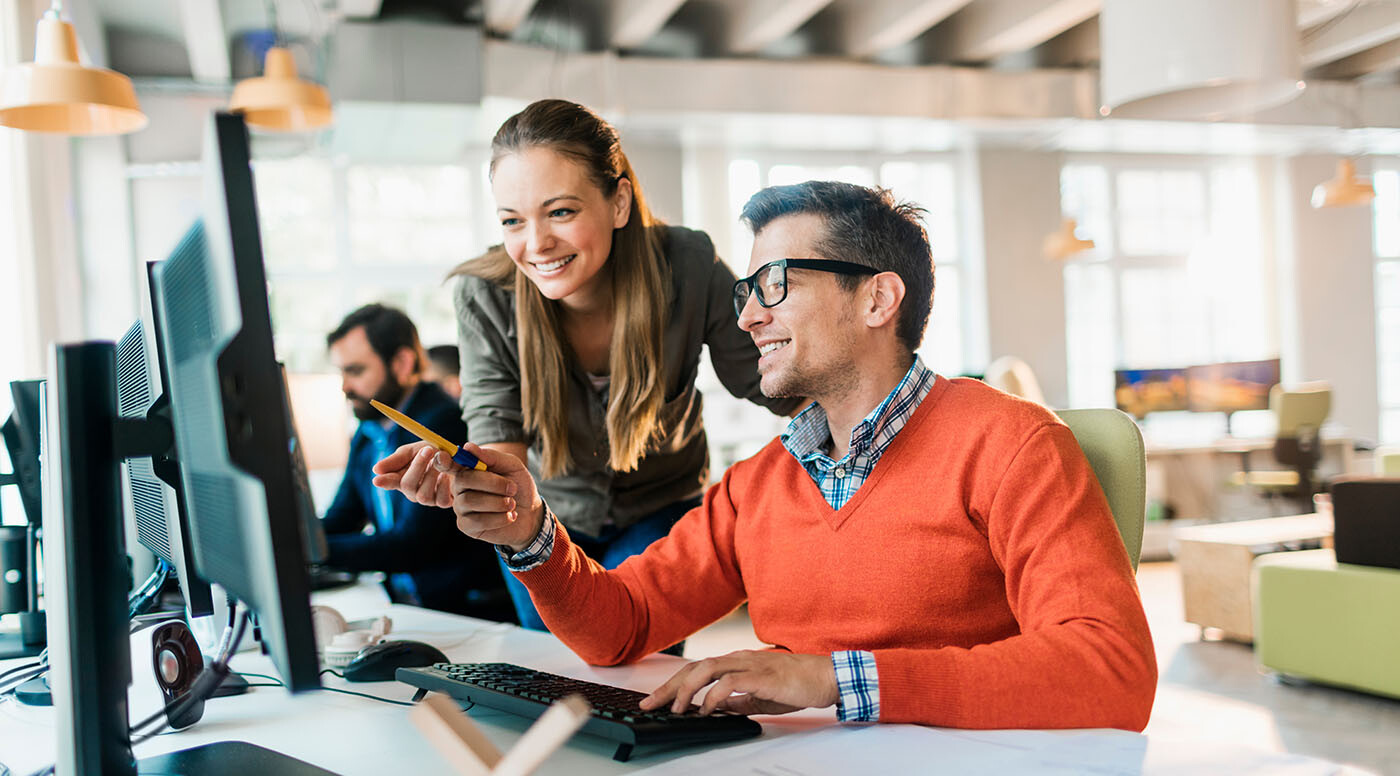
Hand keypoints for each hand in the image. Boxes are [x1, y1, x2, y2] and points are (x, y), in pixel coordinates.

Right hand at [372, 441, 454, 507]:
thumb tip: (376, 469)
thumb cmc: (431, 453)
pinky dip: (444, 486)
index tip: (377, 479)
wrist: (457, 457)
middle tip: (428, 450)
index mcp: (401, 477)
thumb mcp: (413, 450)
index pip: (389, 481)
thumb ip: (399, 458)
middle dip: (418, 466)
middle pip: (407, 485)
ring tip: (440, 460)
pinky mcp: (443, 502)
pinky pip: (441, 500)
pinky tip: (447, 475)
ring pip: (423, 495)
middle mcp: (412, 491)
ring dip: (433, 474)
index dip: (384, 481)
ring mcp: (427, 498)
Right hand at [446, 443, 544, 549]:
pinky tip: (509, 516)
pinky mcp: (467, 526)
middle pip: (463, 480)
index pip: (448, 463)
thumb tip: (468, 447)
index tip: (442, 455)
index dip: (443, 460)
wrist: (531, 514)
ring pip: (470, 500)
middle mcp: (459, 488)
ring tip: (512, 503)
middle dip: (492, 483)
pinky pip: (477, 520)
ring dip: (498, 502)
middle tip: (512, 488)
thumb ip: (492, 456)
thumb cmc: (518, 486)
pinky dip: (499, 518)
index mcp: (467, 470)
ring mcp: (460, 508)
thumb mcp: (512, 466)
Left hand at [640, 650, 837, 716]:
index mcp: (737, 663)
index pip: (697, 670)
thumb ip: (736, 700)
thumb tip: (714, 709)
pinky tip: (707, 708)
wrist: (825, 677)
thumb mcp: (758, 697)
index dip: (673, 684)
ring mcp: (749, 665)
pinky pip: (730, 681)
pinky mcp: (762, 676)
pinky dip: (714, 695)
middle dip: (669, 686)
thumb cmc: (796, 684)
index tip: (655, 700)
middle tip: (650, 704)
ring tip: (676, 708)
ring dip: (687, 689)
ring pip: (707, 669)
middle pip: (694, 667)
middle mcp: (739, 659)